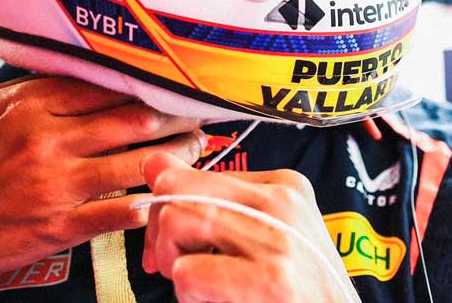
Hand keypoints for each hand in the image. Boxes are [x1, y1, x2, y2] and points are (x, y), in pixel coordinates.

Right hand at [0, 76, 204, 294]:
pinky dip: (150, 202)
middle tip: (202, 114)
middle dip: (179, 116)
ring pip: (139, 162)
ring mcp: (55, 184)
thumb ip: (34, 87)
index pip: (111, 85)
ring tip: (197, 149)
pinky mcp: (59, 226)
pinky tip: (170, 194)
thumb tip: (80, 68)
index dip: (153, 84)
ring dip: (178, 156)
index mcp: (32, 105)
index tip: (178, 83)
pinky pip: (119, 211)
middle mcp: (48, 140)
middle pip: (135, 119)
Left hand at [143, 153, 359, 302]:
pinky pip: (189, 272)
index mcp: (285, 184)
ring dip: (173, 263)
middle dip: (160, 234)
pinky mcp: (270, 279)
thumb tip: (154, 162)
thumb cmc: (298, 286)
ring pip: (178, 222)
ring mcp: (277, 239)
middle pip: (179, 191)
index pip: (196, 174)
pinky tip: (215, 299)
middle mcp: (283, 202)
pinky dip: (188, 293)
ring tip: (199, 284)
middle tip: (174, 266)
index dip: (169, 210)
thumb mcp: (263, 230)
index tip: (173, 245)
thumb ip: (212, 198)